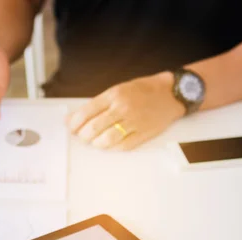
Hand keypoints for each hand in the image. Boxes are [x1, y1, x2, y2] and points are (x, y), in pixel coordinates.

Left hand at [66, 72, 185, 150]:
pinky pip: (123, 146)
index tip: (71, 128)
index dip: (74, 123)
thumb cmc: (142, 91)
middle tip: (82, 137)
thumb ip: (96, 105)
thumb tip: (72, 118)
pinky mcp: (144, 133)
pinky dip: (112, 148)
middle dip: (83, 136)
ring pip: (107, 139)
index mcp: (114, 95)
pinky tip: (109, 145)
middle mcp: (123, 108)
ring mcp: (134, 122)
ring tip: (95, 142)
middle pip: (94, 128)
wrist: (171, 93)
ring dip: (96, 143)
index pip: (86, 112)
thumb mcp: (117, 90)